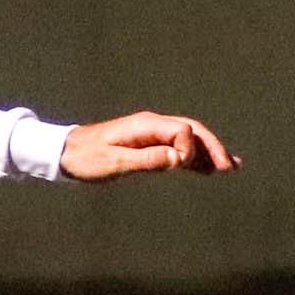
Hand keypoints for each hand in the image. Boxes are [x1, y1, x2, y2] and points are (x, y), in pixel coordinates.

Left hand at [60, 113, 238, 181]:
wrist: (64, 153)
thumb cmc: (85, 158)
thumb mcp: (113, 162)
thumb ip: (146, 159)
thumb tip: (178, 159)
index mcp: (146, 125)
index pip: (181, 130)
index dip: (188, 147)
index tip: (181, 165)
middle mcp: (153, 125)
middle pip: (193, 132)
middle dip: (211, 148)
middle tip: (228, 167)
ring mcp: (152, 134)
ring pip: (189, 140)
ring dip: (208, 153)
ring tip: (230, 167)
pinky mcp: (148, 145)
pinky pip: (177, 149)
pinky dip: (194, 158)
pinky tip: (208, 169)